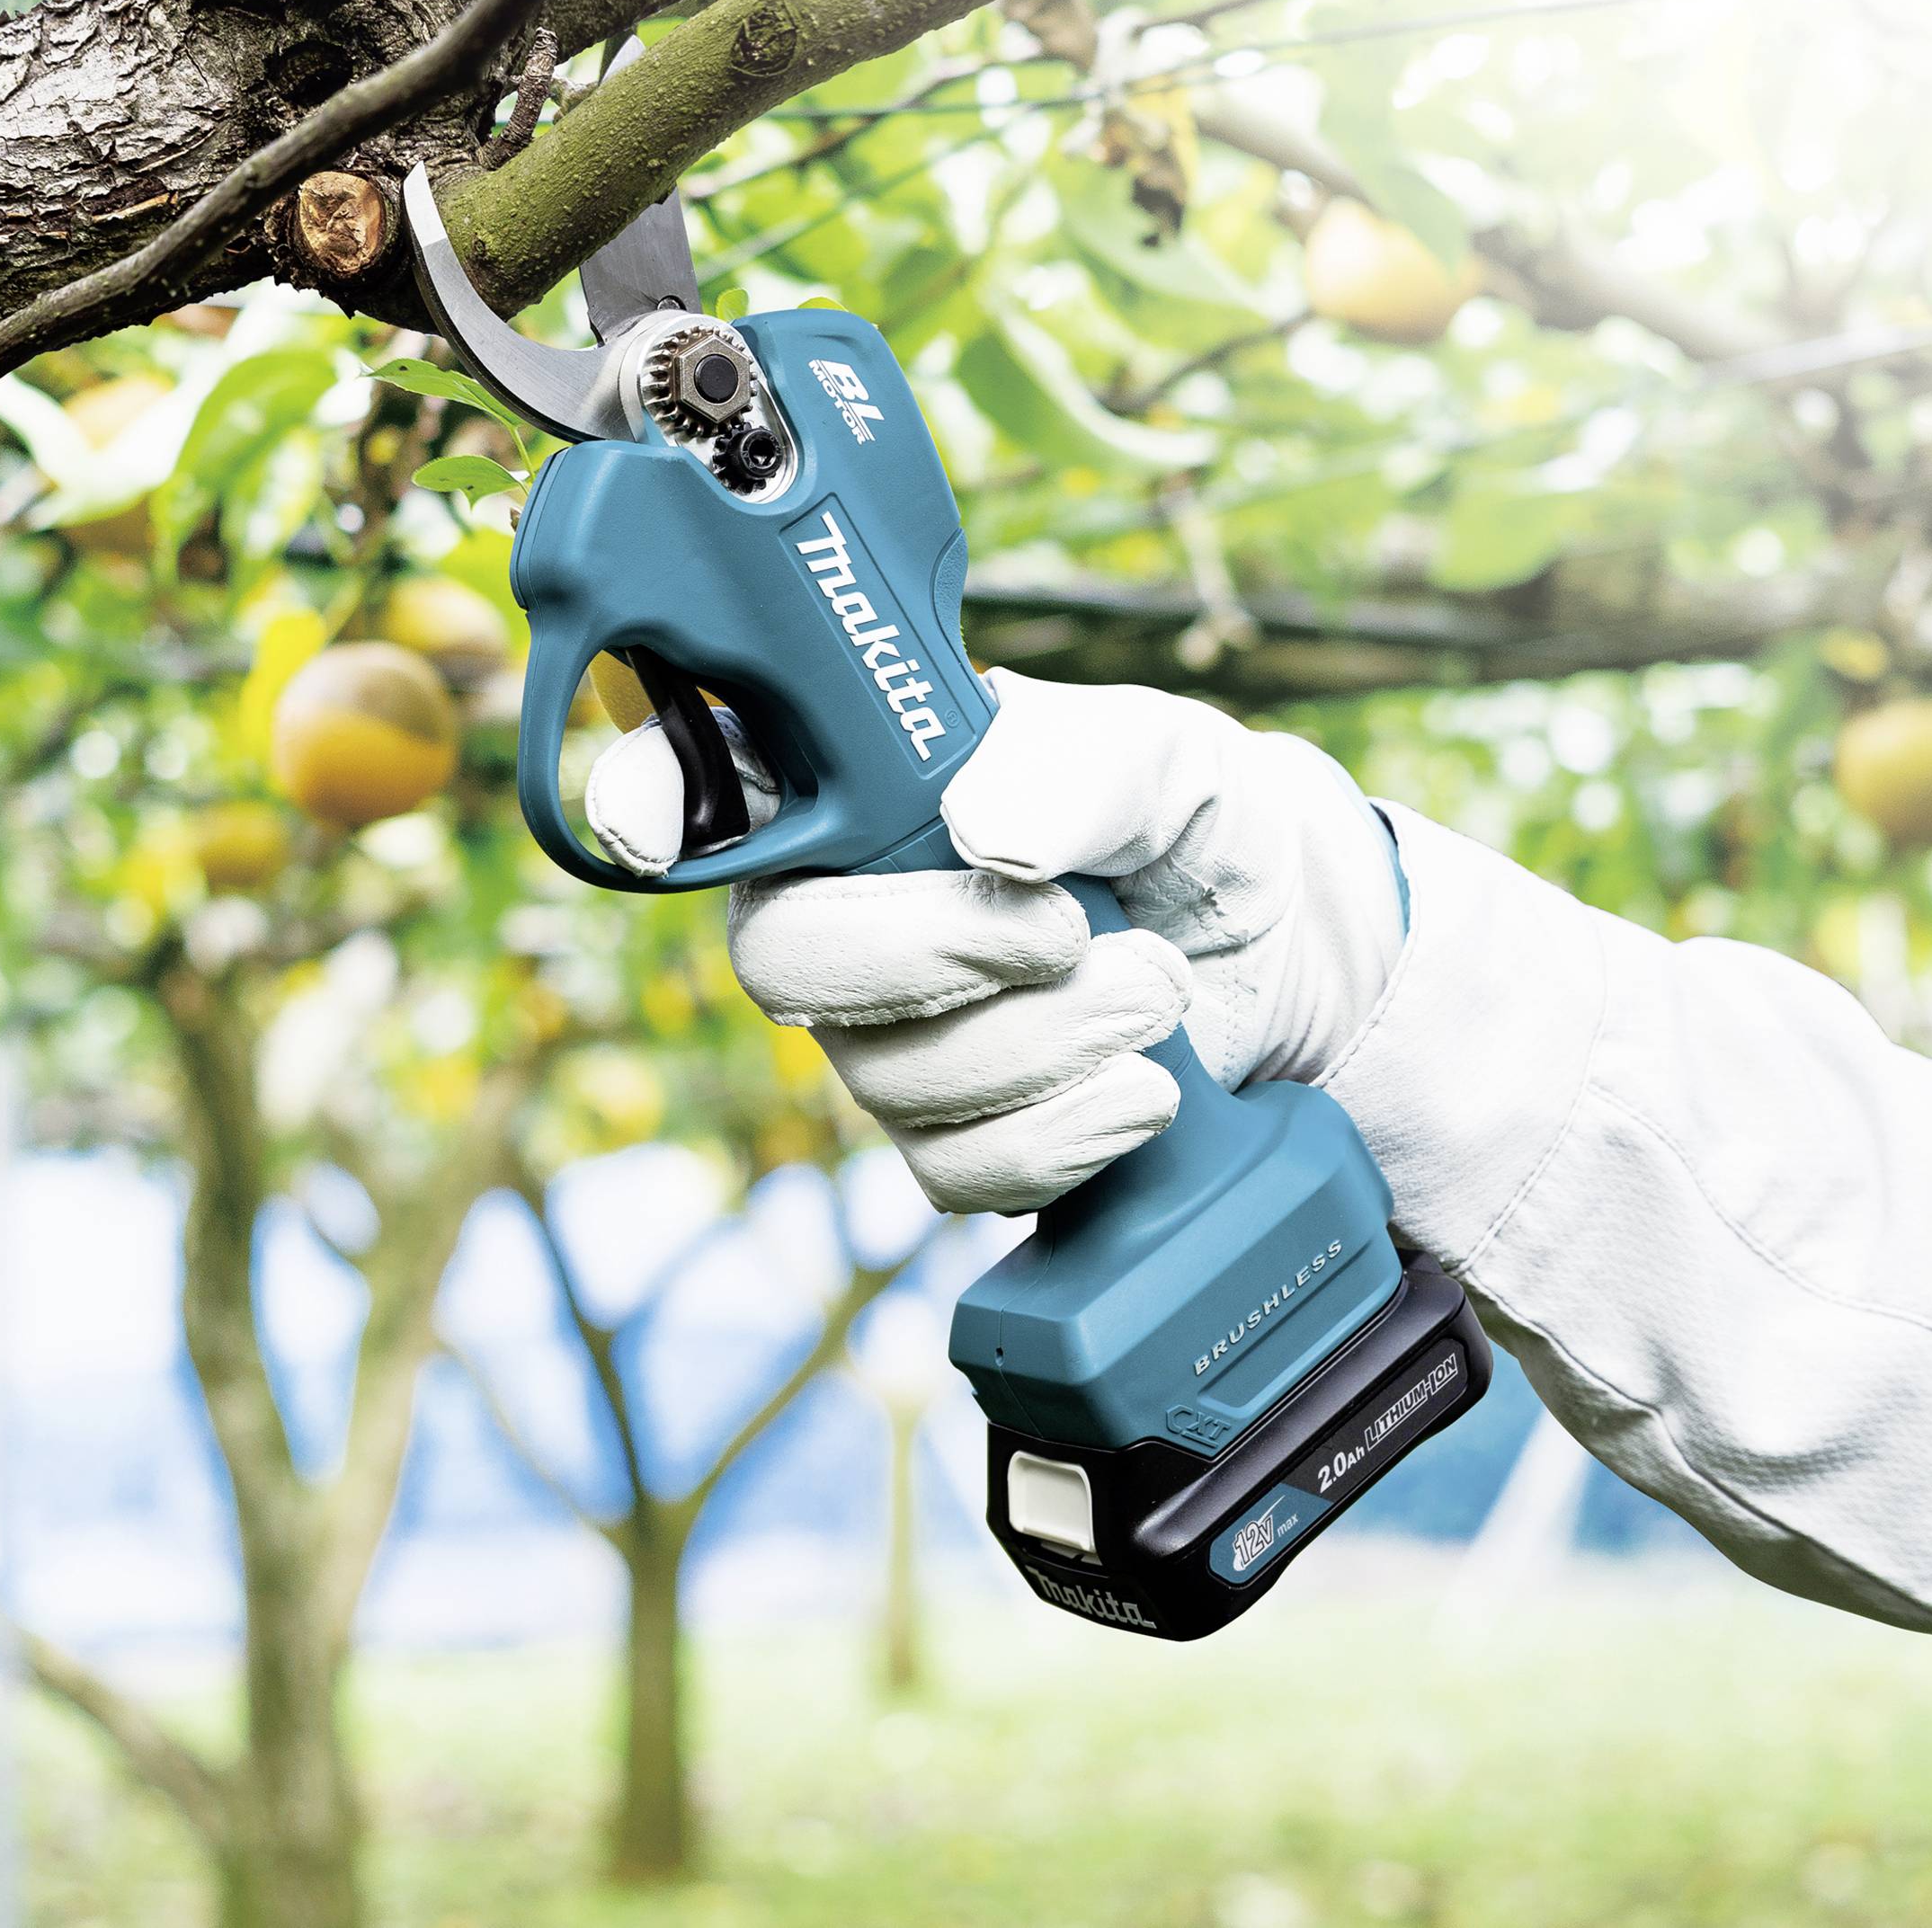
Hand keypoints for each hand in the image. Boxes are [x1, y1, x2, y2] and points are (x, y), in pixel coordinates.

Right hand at [583, 670, 1404, 1213]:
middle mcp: (843, 910)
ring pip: (888, 1079)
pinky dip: (1063, 1140)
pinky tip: (1144, 1097)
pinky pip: (955, 1170)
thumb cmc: (1190, 826)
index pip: (700, 781)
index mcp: (860, 787)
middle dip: (931, 958)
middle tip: (1065, 936)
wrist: (1281, 958)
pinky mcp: (952, 1136)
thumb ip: (1078, 769)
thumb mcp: (1160, 759)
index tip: (653, 830)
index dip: (649, 801)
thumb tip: (988, 840)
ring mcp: (887, 1034)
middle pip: (786, 960)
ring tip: (1157, 993)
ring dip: (1045, 1047)